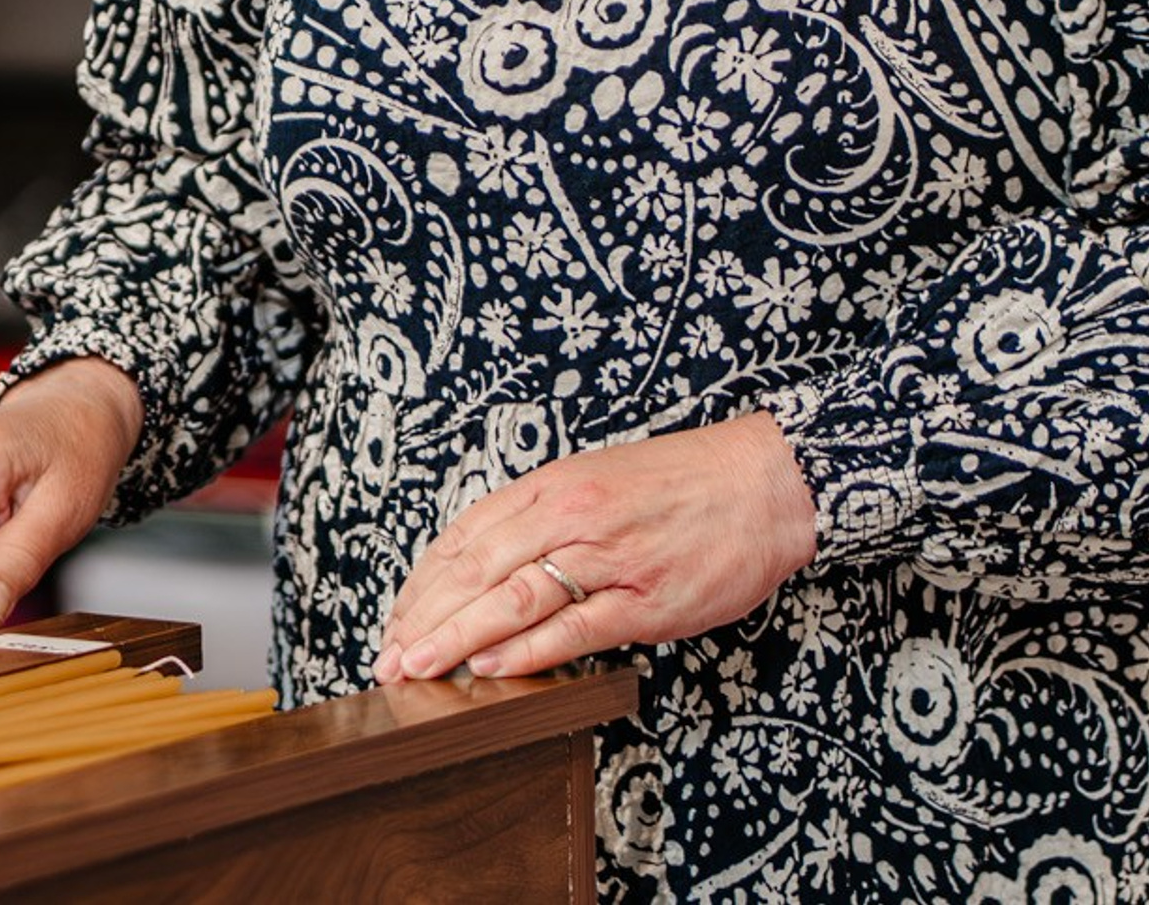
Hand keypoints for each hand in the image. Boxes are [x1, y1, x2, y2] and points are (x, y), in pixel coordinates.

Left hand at [374, 413, 816, 684]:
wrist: (760, 484)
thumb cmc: (678, 484)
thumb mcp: (596, 480)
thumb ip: (542, 518)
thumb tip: (487, 562)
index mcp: (551, 485)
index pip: (465, 535)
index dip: (424, 581)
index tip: (396, 616)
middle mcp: (568, 515)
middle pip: (475, 568)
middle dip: (425, 615)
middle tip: (388, 655)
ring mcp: (606, 558)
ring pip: (512, 598)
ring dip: (457, 636)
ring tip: (418, 666)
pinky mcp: (644, 599)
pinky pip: (574, 627)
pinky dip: (528, 650)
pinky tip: (490, 668)